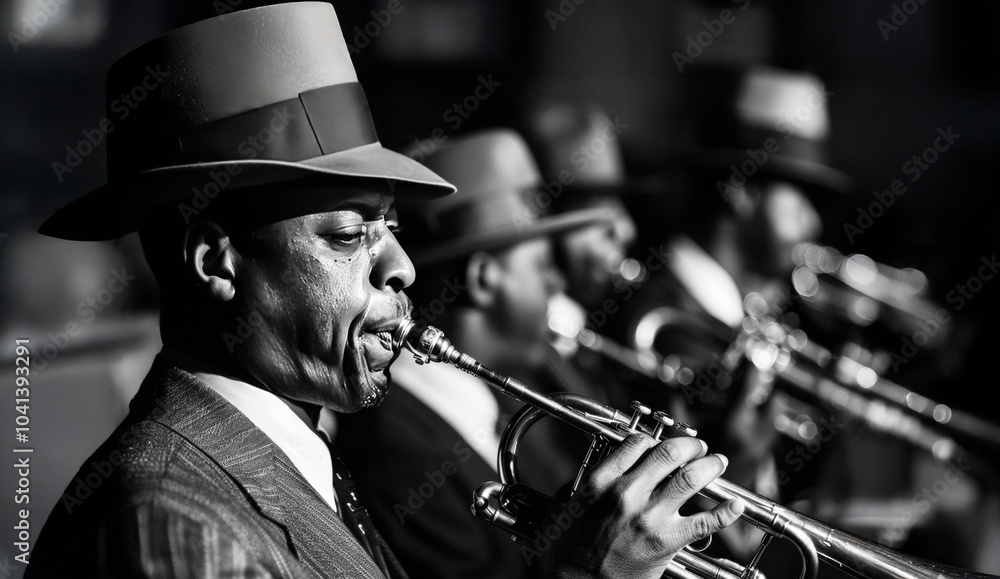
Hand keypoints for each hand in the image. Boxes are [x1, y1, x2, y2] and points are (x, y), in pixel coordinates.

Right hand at [552, 433, 744, 578]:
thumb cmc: (568, 549)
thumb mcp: (568, 504)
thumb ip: (587, 481)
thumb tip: (606, 464)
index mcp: (601, 481)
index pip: (637, 443)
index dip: (656, 440)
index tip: (662, 444)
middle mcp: (626, 493)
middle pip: (669, 453)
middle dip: (690, 446)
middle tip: (699, 447)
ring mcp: (649, 517)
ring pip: (691, 478)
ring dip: (710, 466)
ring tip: (717, 463)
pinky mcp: (667, 541)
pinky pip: (706, 522)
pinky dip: (726, 512)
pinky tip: (736, 505)